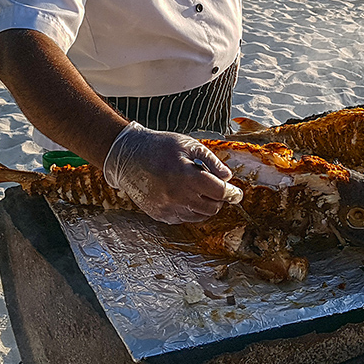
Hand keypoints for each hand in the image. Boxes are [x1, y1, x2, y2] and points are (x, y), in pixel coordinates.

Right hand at [103, 122, 242, 223]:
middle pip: (212, 208)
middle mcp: (177, 196)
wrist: (127, 156)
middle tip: (216, 188)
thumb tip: (227, 177)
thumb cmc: (159, 146)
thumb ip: (211, 161)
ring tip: (197, 189)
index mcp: (186, 176)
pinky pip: (183, 218)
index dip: (231, 193)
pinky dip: (189, 209)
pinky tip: (183, 194)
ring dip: (204, 205)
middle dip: (218, 199)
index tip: (236, 193)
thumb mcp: (188, 145)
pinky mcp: (159, 215)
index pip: (219, 192)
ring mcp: (167, 208)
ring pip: (199, 216)